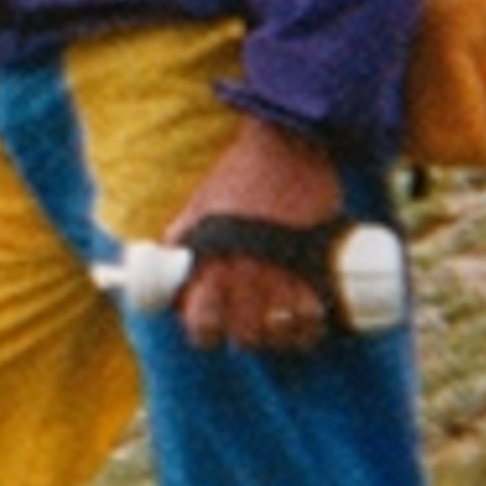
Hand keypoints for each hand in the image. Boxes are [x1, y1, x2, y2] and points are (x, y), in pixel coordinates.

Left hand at [164, 115, 344, 353]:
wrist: (285, 147)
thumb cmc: (237, 176)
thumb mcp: (198, 206)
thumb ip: (183, 236)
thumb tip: (168, 262)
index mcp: (210, 260)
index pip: (201, 323)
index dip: (205, 334)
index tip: (212, 332)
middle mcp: (243, 272)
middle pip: (245, 335)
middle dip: (246, 337)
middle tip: (251, 325)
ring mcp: (281, 271)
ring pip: (280, 332)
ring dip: (280, 338)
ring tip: (280, 327)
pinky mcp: (316, 265)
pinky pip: (315, 317)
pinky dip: (312, 329)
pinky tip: (308, 325)